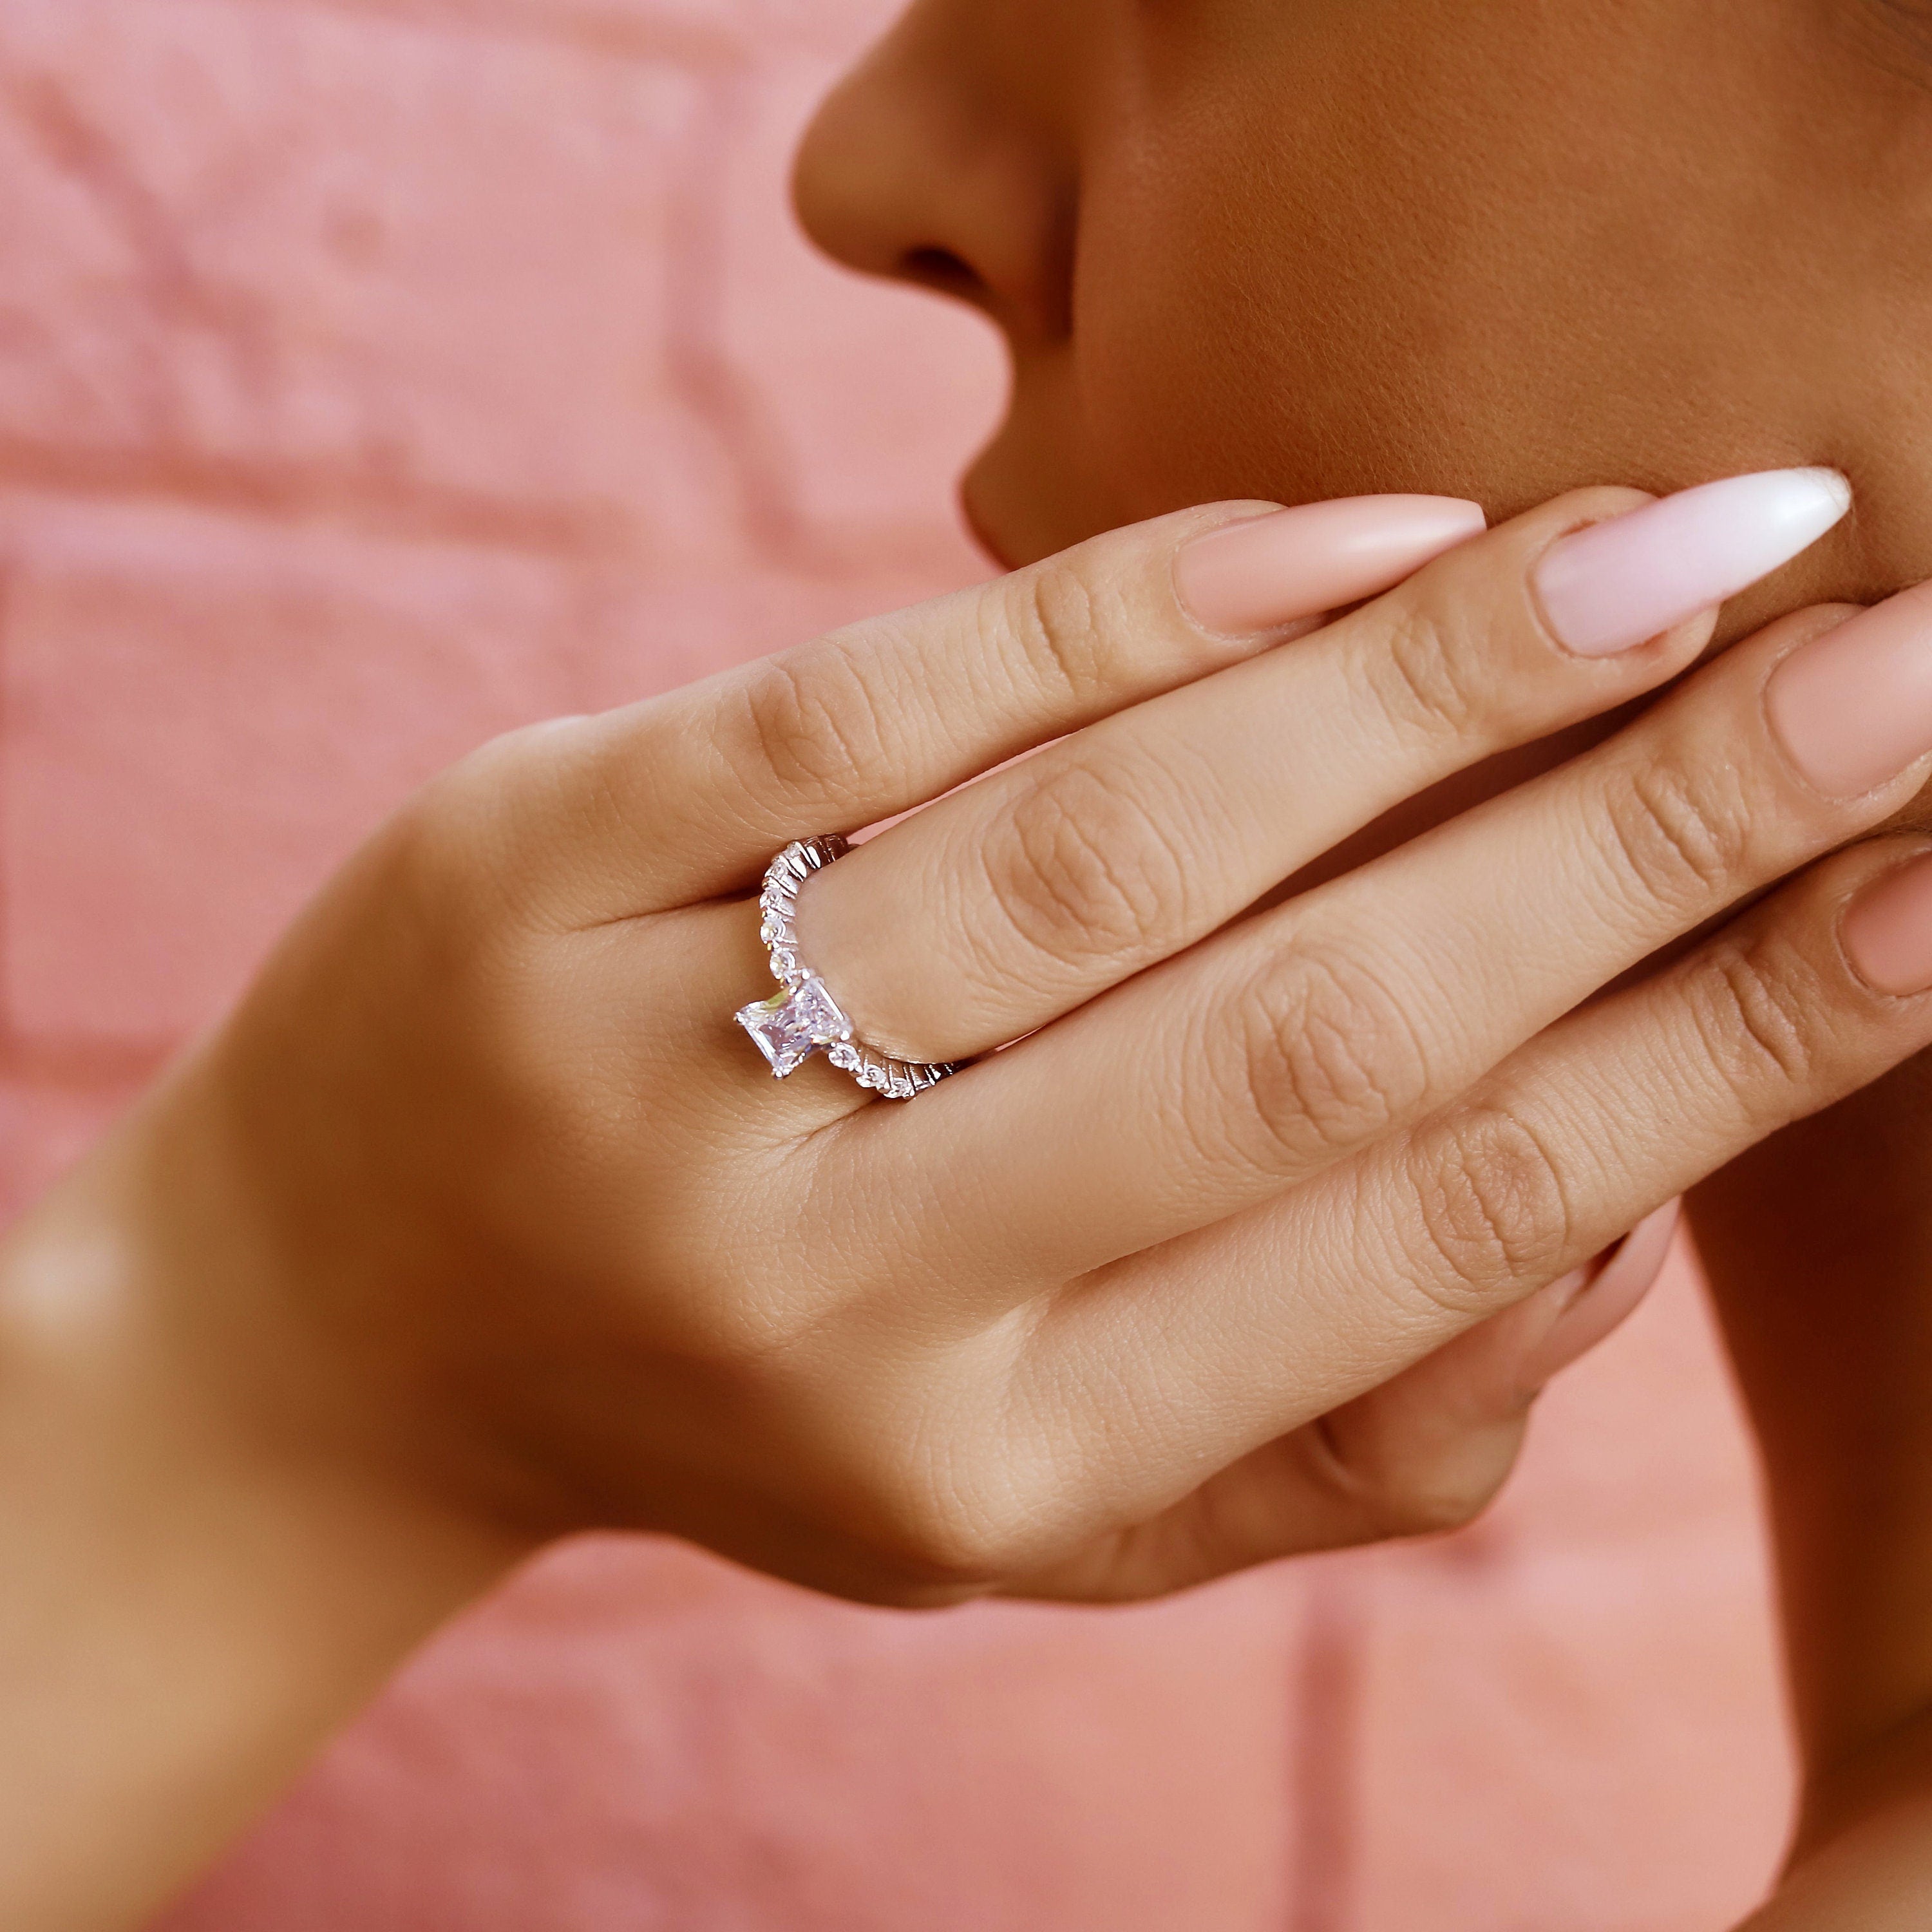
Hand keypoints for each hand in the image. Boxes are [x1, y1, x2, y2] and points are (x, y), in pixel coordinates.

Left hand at [74, 470, 1920, 1613]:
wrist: (369, 1314)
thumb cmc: (771, 1384)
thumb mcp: (1048, 1495)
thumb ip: (1342, 1429)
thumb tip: (1624, 1214)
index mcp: (1016, 1456)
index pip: (1425, 1226)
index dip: (1710, 1051)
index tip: (1926, 890)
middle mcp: (855, 1292)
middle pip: (1313, 1025)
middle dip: (1642, 831)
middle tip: (1893, 664)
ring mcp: (680, 1065)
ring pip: (1110, 844)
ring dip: (1428, 683)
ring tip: (1675, 551)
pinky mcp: (550, 863)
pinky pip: (870, 706)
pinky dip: (1134, 605)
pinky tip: (1360, 530)